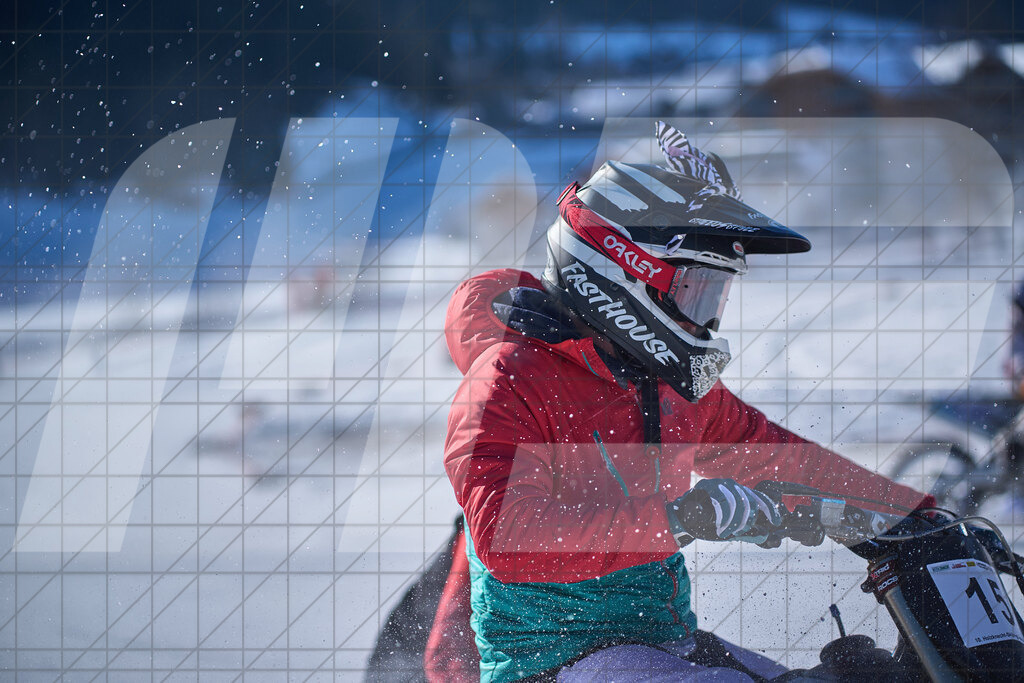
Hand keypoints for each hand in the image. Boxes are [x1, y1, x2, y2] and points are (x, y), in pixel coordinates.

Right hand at [667, 478, 781, 543]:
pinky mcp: (707, 486)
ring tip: (726, 533)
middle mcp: (732, 485)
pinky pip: (722, 503)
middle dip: (747, 521)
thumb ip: (746, 533)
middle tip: (737, 533)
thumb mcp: (730, 530)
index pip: (760, 498)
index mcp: (739, 494)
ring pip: (737, 502)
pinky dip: (723, 519)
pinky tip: (719, 528)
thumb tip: (765, 536)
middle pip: (750, 501)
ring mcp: (719, 484)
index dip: (770, 509)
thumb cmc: (707, 524)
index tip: (776, 522)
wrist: (682, 521)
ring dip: (734, 522)